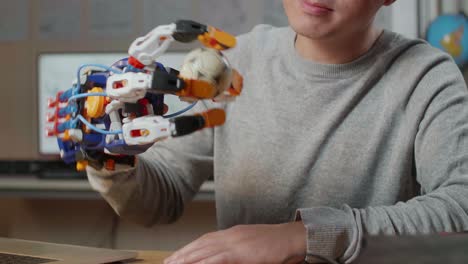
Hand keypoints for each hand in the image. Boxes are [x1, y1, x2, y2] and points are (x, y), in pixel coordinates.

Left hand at [164, 221, 306, 263]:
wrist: (291, 238)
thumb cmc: (275, 244)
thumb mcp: (251, 244)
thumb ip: (236, 249)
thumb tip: (222, 257)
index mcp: (232, 233)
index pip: (204, 240)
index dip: (188, 248)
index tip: (176, 256)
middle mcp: (230, 235)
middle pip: (200, 245)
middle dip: (182, 254)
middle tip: (167, 262)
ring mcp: (235, 242)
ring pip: (204, 251)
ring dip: (187, 259)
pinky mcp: (241, 252)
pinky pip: (218, 259)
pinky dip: (204, 262)